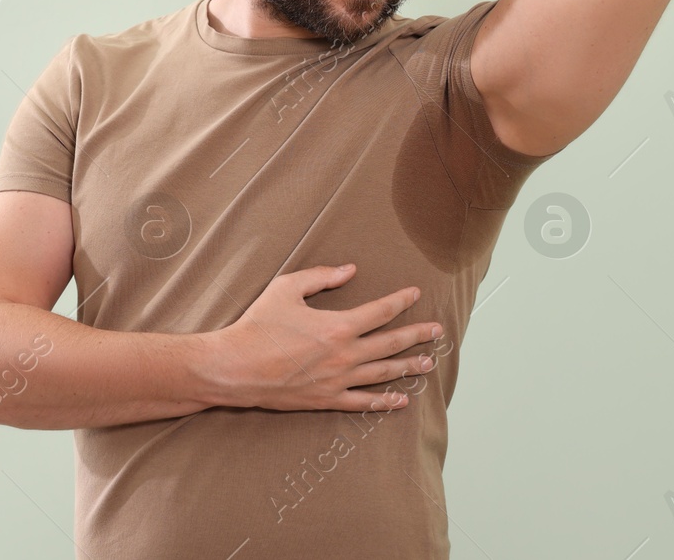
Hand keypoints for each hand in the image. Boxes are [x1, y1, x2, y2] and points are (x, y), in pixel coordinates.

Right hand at [207, 264, 441, 412]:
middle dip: (418, 335)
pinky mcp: (326, 400)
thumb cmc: (258, 325)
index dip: (401, 300)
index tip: (415, 293)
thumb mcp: (286, 288)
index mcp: (338, 326)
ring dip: (408, 367)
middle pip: (391, 344)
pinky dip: (384, 401)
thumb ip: (321, 277)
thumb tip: (350, 270)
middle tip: (438, 331)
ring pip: (383, 373)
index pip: (380, 311)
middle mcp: (344, 355)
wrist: (234, 368)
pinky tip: (401, 399)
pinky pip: (362, 403)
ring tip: (429, 363)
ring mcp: (337, 380)